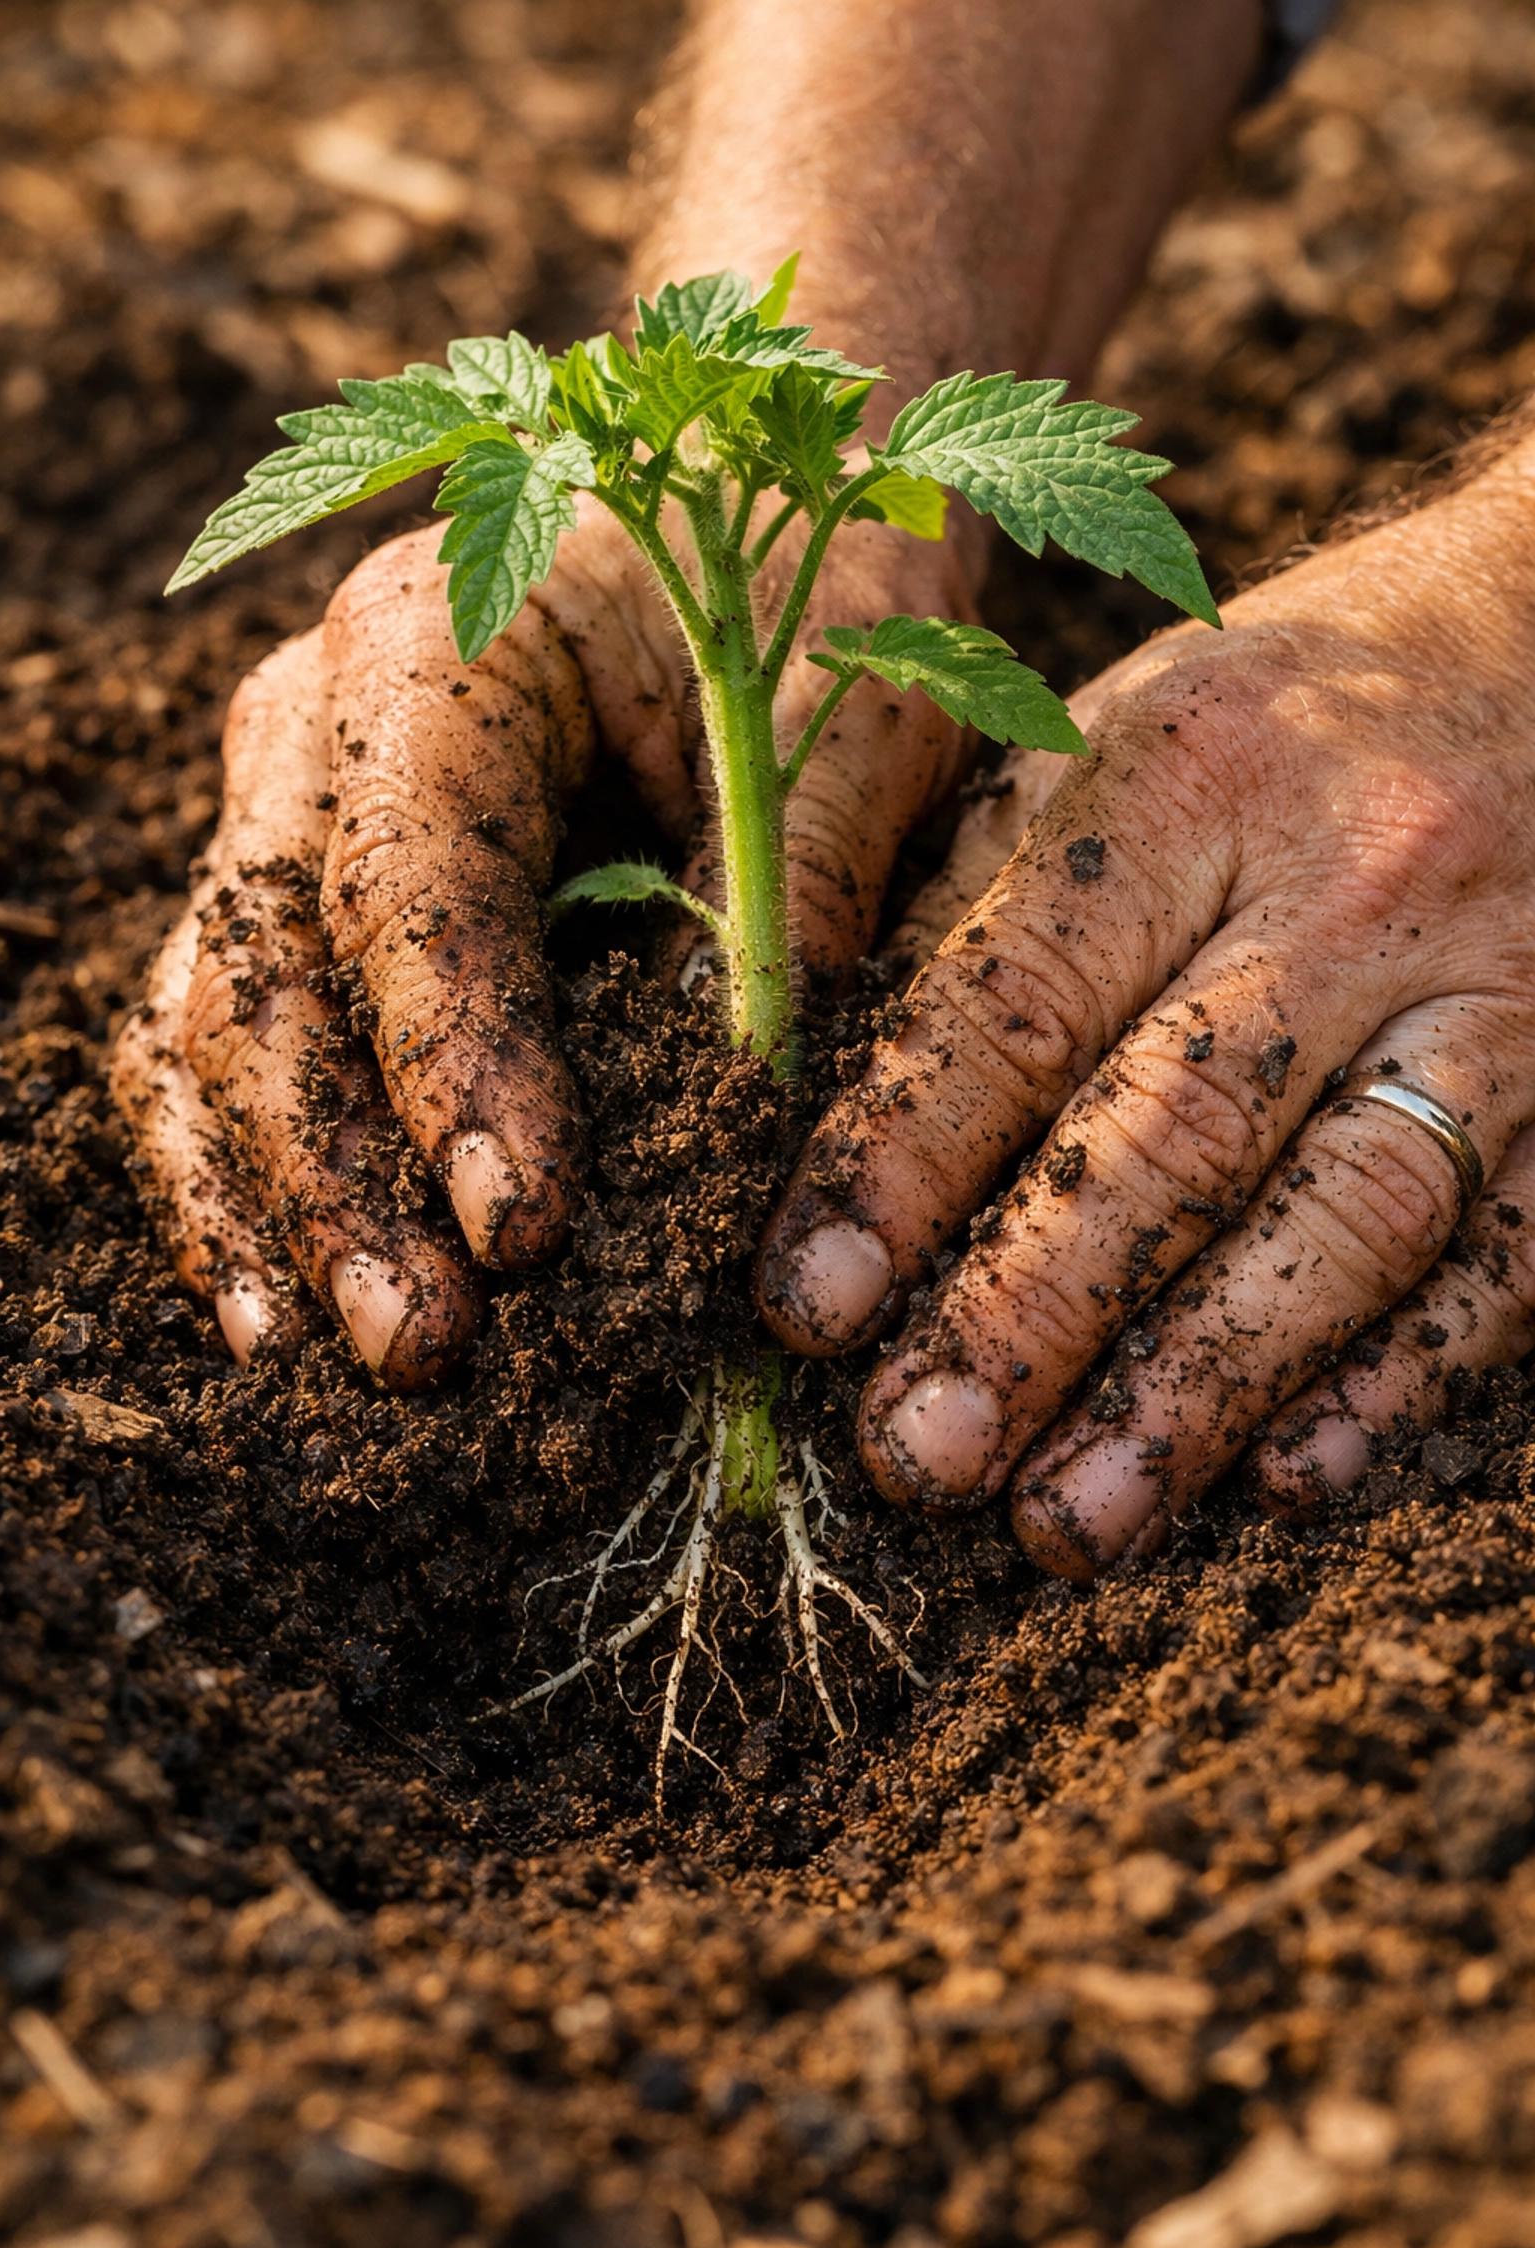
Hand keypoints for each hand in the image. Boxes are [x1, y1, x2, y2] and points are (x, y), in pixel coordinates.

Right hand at [113, 505, 972, 1385]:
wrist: (752, 480)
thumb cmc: (810, 580)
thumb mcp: (851, 712)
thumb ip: (797, 890)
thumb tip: (759, 1128)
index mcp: (439, 645)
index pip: (408, 886)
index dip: (455, 1071)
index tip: (531, 1237)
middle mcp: (315, 727)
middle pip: (262, 975)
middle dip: (339, 1183)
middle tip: (430, 1350)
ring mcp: (284, 811)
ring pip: (204, 1025)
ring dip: (266, 1205)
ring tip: (338, 1363)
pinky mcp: (302, 892)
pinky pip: (225, 1040)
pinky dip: (250, 1174)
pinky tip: (295, 1302)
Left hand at [758, 433, 1534, 1574]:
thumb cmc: (1279, 710)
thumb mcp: (1106, 734)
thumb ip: (966, 899)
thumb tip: (795, 1087)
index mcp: (1188, 777)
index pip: (1018, 999)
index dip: (899, 1164)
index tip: (805, 1306)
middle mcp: (1351, 883)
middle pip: (1174, 1130)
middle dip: (1031, 1314)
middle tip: (916, 1458)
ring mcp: (1497, 993)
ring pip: (1343, 1221)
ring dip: (1199, 1392)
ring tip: (1070, 1524)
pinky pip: (1505, 1260)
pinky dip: (1394, 1381)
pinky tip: (1288, 1480)